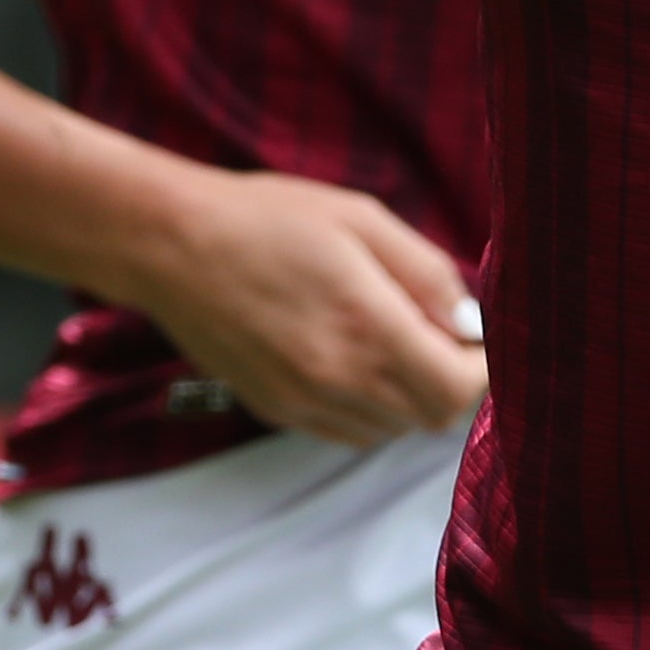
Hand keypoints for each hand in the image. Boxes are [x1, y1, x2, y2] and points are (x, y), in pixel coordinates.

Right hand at [121, 167, 485, 447]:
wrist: (170, 245)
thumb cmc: (268, 218)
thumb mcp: (363, 219)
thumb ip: (428, 275)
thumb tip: (469, 323)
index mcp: (367, 329)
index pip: (457, 391)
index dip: (480, 368)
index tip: (474, 335)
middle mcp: (337, 380)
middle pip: (430, 418)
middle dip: (449, 380)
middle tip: (438, 332)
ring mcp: (302, 403)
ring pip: (389, 430)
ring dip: (407, 396)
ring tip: (389, 339)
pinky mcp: (275, 410)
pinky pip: (346, 431)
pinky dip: (366, 407)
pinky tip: (350, 357)